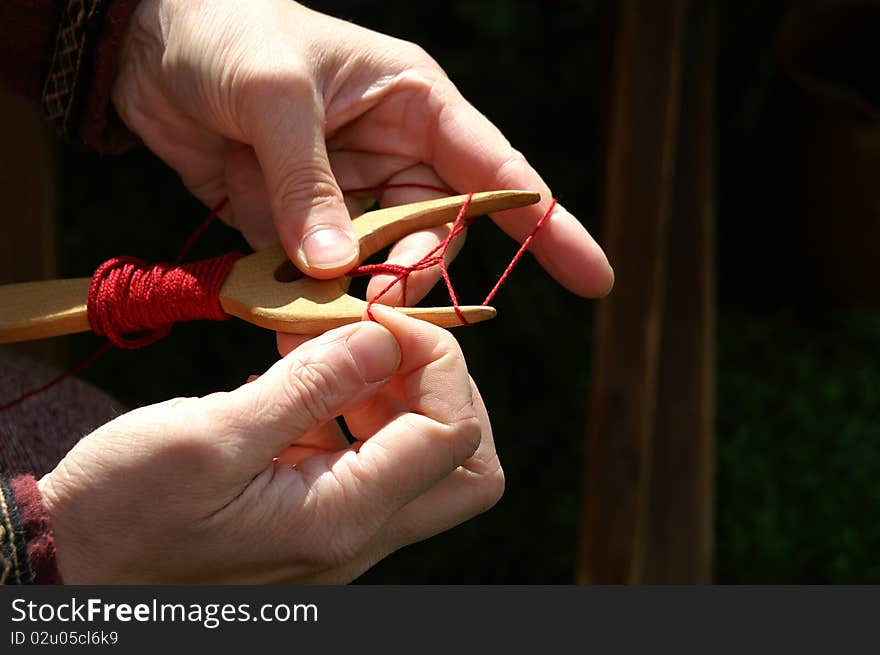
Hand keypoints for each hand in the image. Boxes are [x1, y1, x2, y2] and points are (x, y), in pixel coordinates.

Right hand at [38, 307, 502, 582]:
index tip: (379, 316)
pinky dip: (352, 402)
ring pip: (424, 456)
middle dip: (443, 387)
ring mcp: (340, 526)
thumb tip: (385, 339)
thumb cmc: (123, 513)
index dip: (437, 361)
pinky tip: (300, 372)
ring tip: (322, 345)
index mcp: (341, 520)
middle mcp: (357, 533)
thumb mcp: (210, 438)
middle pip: (465, 464)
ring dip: (392, 387)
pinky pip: (368, 452)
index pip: (455, 434)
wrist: (73, 565)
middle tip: (381, 339)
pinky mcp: (316, 510)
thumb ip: (308, 388)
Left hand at [113, 0, 612, 302]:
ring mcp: (347, 193)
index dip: (549, 225)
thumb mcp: (275, 94)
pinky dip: (309, 298)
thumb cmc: (225, 30)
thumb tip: (338, 269)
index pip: (500, 170)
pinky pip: (320, 273)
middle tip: (382, 300)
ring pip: (382, 263)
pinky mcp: (299, 222)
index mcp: (416, 105)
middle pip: (439, 232)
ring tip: (321, 305)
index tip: (595, 278)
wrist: (144, 45)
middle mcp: (393, 153)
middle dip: (419, 271)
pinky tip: (288, 307)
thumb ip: (309, 184)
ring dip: (359, 292)